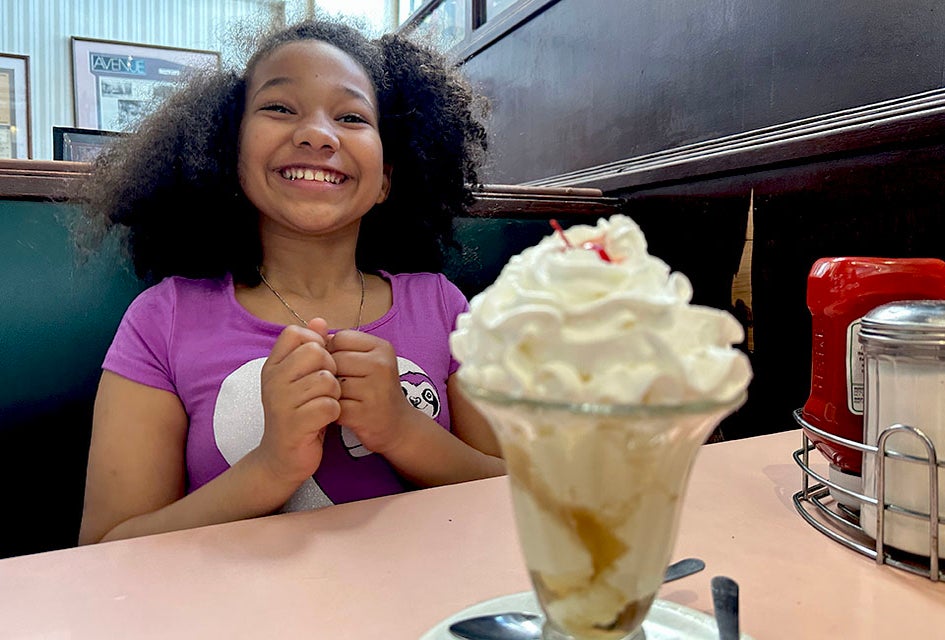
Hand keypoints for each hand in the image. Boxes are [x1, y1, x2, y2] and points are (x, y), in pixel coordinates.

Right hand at [257, 318, 340, 485]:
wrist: (282, 459)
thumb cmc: (297, 414)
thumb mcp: (300, 378)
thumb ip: (309, 348)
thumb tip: (320, 320)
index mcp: (272, 366)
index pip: (296, 333)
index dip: (315, 343)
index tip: (318, 364)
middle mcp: (272, 380)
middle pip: (316, 352)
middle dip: (330, 368)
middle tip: (325, 388)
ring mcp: (281, 402)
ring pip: (327, 379)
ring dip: (334, 393)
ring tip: (324, 405)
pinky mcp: (296, 423)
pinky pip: (330, 405)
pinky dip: (334, 412)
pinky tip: (325, 420)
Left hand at [328, 330, 413, 454]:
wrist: (397, 426)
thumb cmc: (375, 389)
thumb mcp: (366, 361)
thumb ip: (340, 344)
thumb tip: (313, 325)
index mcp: (382, 348)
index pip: (340, 338)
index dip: (332, 352)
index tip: (340, 366)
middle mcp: (382, 365)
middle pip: (333, 359)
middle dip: (329, 373)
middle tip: (338, 385)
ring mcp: (374, 390)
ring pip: (331, 382)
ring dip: (328, 392)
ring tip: (339, 398)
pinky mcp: (364, 413)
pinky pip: (331, 403)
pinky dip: (330, 409)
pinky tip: (339, 412)